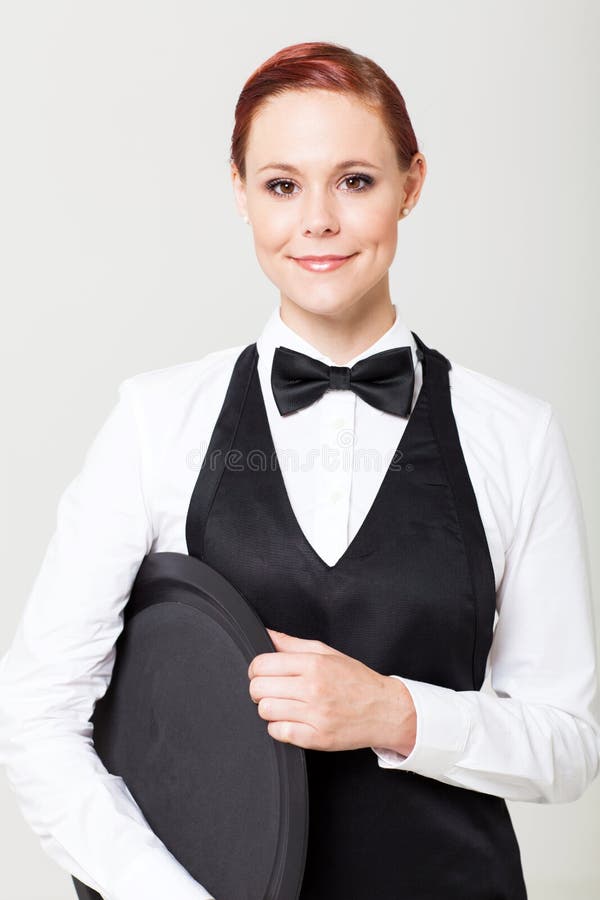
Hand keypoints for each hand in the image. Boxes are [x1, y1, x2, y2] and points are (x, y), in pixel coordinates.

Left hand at [247, 629, 415, 753]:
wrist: (384, 709)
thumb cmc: (356, 680)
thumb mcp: (326, 653)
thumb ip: (292, 644)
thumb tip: (265, 634)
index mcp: (314, 664)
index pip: (262, 664)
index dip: (256, 668)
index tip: (261, 672)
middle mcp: (313, 688)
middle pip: (259, 688)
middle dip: (259, 688)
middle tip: (270, 689)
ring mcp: (315, 715)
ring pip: (266, 711)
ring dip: (269, 708)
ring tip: (283, 704)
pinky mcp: (317, 738)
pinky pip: (278, 732)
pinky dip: (279, 727)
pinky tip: (291, 720)